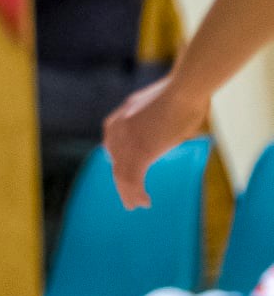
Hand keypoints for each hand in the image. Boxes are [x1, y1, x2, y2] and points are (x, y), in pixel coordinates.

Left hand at [104, 74, 207, 208]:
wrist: (184, 89)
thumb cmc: (183, 92)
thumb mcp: (160, 103)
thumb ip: (156, 117)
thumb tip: (172, 119)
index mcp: (121, 117)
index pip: (112, 146)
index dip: (118, 162)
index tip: (124, 173)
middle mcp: (117, 130)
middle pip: (115, 162)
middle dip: (121, 181)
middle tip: (128, 198)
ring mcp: (126, 142)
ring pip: (122, 175)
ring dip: (128, 193)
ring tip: (135, 206)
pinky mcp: (138, 154)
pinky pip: (133, 180)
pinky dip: (136, 194)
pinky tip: (145, 203)